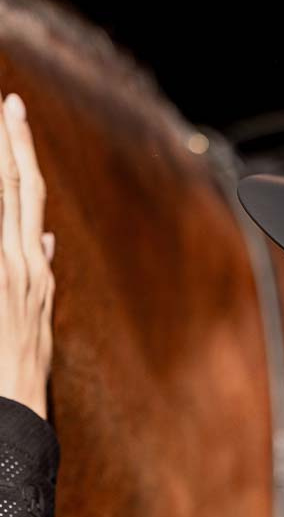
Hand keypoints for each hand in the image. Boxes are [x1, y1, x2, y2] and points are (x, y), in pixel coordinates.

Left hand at [0, 90, 54, 420]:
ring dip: (5, 166)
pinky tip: (11, 192)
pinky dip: (7, 215)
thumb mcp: (35, 315)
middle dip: (14, 147)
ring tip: (4, 125)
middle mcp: (26, 267)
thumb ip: (38, 274)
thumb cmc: (17, 369)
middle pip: (21, 194)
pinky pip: (6, 245)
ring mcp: (14, 279)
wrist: (15, 413)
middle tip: (10, 103)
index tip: (12, 121)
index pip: (25, 202)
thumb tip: (46, 238)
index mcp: (33, 269)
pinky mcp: (5, 293)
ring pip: (10, 208)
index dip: (20, 160)